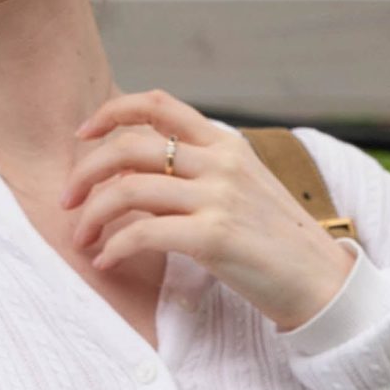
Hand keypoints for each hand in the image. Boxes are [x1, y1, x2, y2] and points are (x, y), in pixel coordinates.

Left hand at [64, 89, 356, 332]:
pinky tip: (107, 260)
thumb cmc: (277, 242)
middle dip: (86, 173)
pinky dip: (114, 246)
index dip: (112, 112)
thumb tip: (135, 173)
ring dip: (92, 215)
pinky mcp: (214, 237)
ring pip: (128, 189)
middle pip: (130, 147)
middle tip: (67, 200)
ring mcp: (218, 197)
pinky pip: (143, 232)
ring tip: (82, 239)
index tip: (83, 135)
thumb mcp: (243, 188)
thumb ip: (200, 171)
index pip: (159, 104)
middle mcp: (221, 162)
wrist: (322, 284)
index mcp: (226, 144)